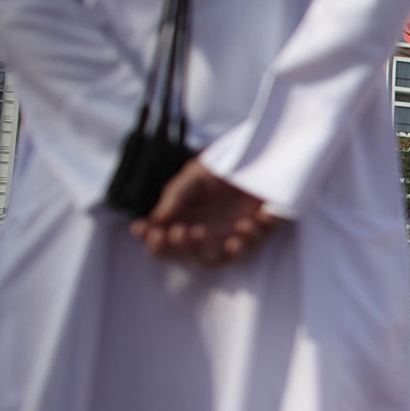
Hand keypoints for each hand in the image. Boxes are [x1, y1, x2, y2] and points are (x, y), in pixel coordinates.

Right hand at [131, 158, 278, 267]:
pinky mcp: (261, 230)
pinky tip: (259, 215)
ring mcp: (236, 235)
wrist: (256, 153)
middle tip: (180, 231)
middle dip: (185, 249)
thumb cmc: (220, 168)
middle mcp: (212, 236)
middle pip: (196, 257)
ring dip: (225, 249)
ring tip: (224, 228)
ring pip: (228, 257)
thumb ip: (177, 195)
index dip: (156, 244)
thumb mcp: (194, 175)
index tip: (147, 232)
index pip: (168, 245)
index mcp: (189, 224)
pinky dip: (259, 231)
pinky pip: (260, 239)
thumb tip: (157, 219)